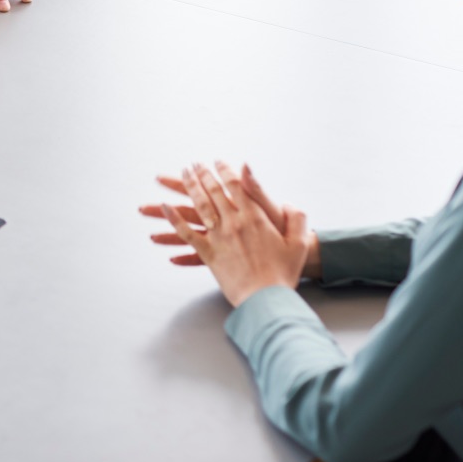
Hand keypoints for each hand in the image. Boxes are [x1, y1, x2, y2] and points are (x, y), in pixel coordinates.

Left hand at [144, 162, 312, 305]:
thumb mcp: (298, 242)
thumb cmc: (284, 272)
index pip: (236, 186)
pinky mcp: (208, 255)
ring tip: (182, 177)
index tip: (217, 162)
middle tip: (195, 165)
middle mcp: (234, 223)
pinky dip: (174, 220)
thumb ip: (295, 218)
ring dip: (189, 188)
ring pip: (198, 207)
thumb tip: (287, 202)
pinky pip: (187, 235)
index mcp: (255, 217)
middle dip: (203, 175)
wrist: (267, 299)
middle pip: (214, 192)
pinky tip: (164, 208)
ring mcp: (218, 238)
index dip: (225, 171)